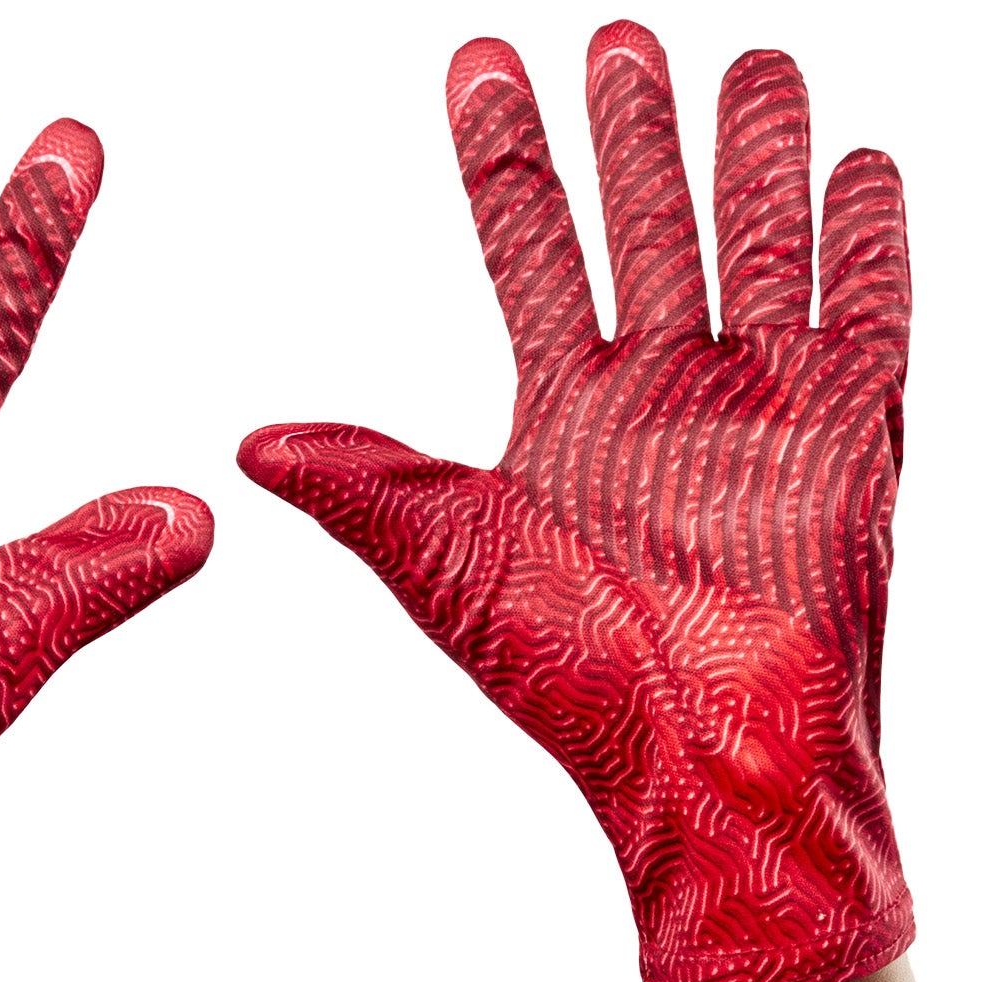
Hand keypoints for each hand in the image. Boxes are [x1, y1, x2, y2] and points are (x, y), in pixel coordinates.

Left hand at [238, 22, 909, 981]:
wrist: (705, 773)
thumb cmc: (579, 688)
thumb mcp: (448, 567)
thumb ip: (363, 486)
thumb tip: (248, 443)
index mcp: (565, 413)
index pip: (528, 246)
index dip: (504, 155)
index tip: (479, 66)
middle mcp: (662, 396)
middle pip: (645, 225)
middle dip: (630, 130)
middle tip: (616, 36)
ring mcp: (759, 411)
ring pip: (757, 245)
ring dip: (750, 157)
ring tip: (742, 63)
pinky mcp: (850, 443)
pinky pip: (868, 317)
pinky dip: (867, 241)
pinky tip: (860, 163)